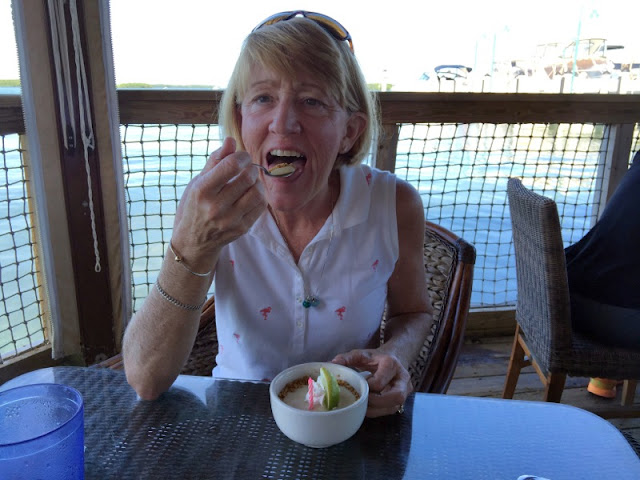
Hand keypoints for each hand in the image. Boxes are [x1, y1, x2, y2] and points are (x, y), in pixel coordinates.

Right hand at [170, 137, 266, 270]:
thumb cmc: (193, 207)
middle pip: (247, 177)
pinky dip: (259, 197)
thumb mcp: (197, 182)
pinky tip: (250, 195)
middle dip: (250, 168)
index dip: (242, 156)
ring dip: (257, 183)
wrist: (193, 242)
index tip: (241, 157)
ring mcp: (230, 220)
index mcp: (202, 190)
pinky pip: (261, 207)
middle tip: (246, 169)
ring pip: (258, 192)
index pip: (231, 165)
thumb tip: (231, 140)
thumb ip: (215, 161)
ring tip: (249, 182)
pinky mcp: (241, 229)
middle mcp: (215, 207)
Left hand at [332, 349, 412, 417]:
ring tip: (362, 405)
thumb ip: (347, 358)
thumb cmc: (375, 358)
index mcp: (391, 364)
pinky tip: (368, 408)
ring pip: (394, 406)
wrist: (394, 357)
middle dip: (376, 403)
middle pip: (396, 396)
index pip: (379, 383)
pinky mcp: (402, 399)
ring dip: (376, 409)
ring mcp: (405, 389)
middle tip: (361, 400)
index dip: (366, 388)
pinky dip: (378, 411)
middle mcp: (402, 378)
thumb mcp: (361, 354)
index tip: (358, 385)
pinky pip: (391, 410)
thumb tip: (333, 364)